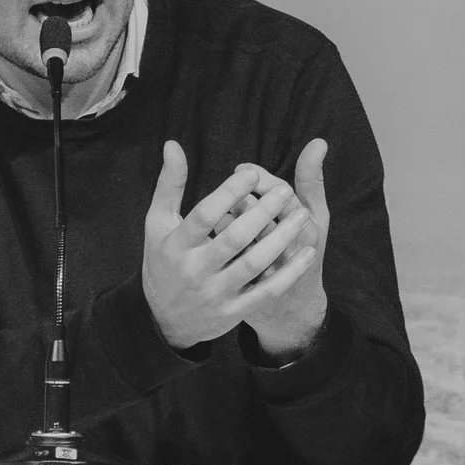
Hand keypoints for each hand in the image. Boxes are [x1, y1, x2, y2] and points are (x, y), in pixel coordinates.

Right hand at [141, 138, 330, 359]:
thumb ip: (170, 184)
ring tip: (301, 215)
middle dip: (262, 213)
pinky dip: (288, 273)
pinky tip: (307, 251)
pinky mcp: (234, 311)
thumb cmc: (163, 260)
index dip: (227, 194)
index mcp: (176, 245)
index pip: (203, 216)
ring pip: (253, 264)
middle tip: (285, 190)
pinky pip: (266, 291)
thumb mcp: (157, 223)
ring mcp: (215, 293)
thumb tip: (173, 144)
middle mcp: (195, 270)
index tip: (251, 173)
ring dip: (280, 240)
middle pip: (233, 239)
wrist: (165, 320)